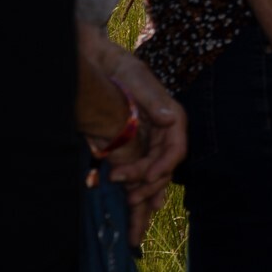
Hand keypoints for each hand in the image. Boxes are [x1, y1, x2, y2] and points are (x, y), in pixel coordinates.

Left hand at [78, 25, 185, 243]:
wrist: (95, 62)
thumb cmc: (116, 65)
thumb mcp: (134, 76)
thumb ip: (153, 98)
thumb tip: (170, 119)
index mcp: (170, 115)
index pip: (176, 148)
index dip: (163, 168)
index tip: (142, 179)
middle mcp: (164, 130)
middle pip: (165, 166)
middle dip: (148, 184)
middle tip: (125, 198)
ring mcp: (151, 139)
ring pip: (155, 173)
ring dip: (144, 192)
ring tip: (126, 205)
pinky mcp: (136, 146)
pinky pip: (143, 173)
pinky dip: (141, 191)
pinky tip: (136, 209)